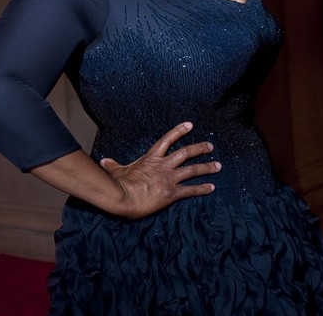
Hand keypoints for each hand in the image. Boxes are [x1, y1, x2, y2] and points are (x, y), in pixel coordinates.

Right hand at [99, 122, 220, 218]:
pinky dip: (202, 188)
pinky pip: (191, 190)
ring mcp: (169, 179)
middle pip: (186, 153)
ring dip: (207, 167)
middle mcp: (163, 165)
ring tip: (218, 165)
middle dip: (200, 149)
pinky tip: (212, 187)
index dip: (179, 131)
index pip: (168, 139)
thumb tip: (104, 160)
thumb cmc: (120, 184)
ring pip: (192, 170)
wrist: (124, 197)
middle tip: (210, 146)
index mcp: (151, 158)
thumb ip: (113, 165)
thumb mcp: (116, 171)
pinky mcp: (172, 193)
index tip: (190, 125)